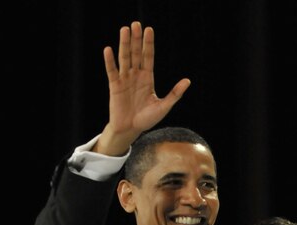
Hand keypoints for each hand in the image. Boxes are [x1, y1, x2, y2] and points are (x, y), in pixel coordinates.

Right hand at [95, 22, 190, 155]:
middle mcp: (135, 75)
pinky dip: (110, 61)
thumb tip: (188, 81)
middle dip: (136, 39)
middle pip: (136, 53)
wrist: (131, 129)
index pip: (148, 57)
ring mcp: (124, 79)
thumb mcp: (164, 106)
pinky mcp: (114, 86)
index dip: (148, 44)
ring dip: (124, 44)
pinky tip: (108, 49)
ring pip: (124, 58)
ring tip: (124, 30)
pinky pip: (112, 71)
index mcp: (147, 78)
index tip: (149, 30)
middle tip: (136, 24)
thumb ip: (175, 93)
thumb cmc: (147, 119)